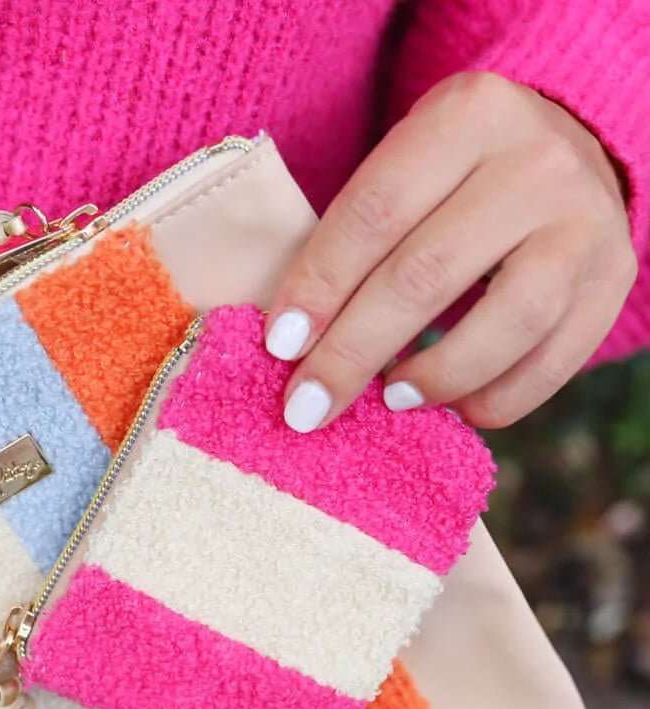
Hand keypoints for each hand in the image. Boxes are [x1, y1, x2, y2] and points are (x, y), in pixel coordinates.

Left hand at [265, 71, 638, 431]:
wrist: (564, 155)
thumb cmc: (450, 179)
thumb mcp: (404, 170)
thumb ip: (353, 242)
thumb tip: (294, 348)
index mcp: (467, 115)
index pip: (375, 213)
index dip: (321, 287)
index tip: (280, 346)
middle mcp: (535, 161)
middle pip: (426, 274)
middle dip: (353, 353)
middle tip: (307, 406)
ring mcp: (584, 222)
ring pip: (506, 322)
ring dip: (435, 377)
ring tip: (391, 399)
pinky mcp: (611, 280)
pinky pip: (551, 362)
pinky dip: (495, 399)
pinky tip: (453, 408)